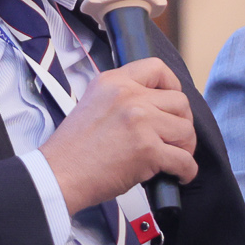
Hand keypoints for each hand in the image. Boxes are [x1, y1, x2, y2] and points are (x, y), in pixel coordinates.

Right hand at [40, 58, 194, 212]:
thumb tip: (154, 106)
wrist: (59, 174)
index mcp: (113, 82)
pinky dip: (186, 171)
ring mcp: (140, 122)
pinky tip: (176, 175)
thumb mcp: (91, 103)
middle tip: (174, 138)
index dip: (173, 86)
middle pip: (180, 101)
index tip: (172, 103)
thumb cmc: (73, 149)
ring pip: (186, 130)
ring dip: (185, 147)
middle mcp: (129, 96)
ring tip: (173, 157)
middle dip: (182, 122)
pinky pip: (184, 160)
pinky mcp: (148, 150)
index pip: (157, 68)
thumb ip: (121, 97)